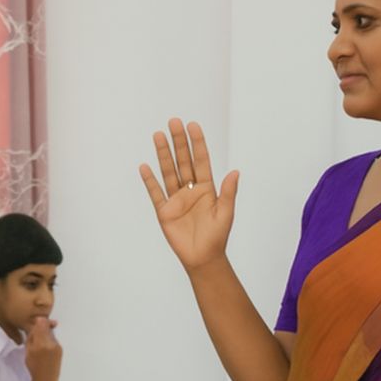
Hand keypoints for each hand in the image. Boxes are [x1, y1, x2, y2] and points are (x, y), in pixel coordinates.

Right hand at [24, 317, 62, 380]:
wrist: (46, 380)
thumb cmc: (33, 367)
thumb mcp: (28, 352)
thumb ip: (31, 337)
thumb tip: (35, 325)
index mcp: (40, 343)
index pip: (42, 324)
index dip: (39, 321)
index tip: (36, 321)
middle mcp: (50, 343)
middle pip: (47, 327)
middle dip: (42, 328)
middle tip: (36, 335)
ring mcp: (57, 346)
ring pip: (50, 333)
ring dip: (45, 335)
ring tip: (40, 345)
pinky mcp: (60, 349)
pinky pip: (53, 340)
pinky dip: (49, 341)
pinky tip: (45, 350)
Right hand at [138, 118, 239, 271]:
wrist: (203, 258)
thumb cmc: (217, 237)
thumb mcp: (226, 213)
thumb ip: (228, 192)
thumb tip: (235, 171)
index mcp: (207, 188)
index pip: (201, 161)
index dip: (197, 143)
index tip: (192, 125)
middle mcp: (190, 190)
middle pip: (183, 161)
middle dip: (179, 142)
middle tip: (173, 122)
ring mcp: (176, 199)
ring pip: (169, 172)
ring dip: (163, 154)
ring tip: (158, 135)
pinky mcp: (164, 211)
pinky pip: (155, 193)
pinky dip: (150, 180)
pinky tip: (145, 166)